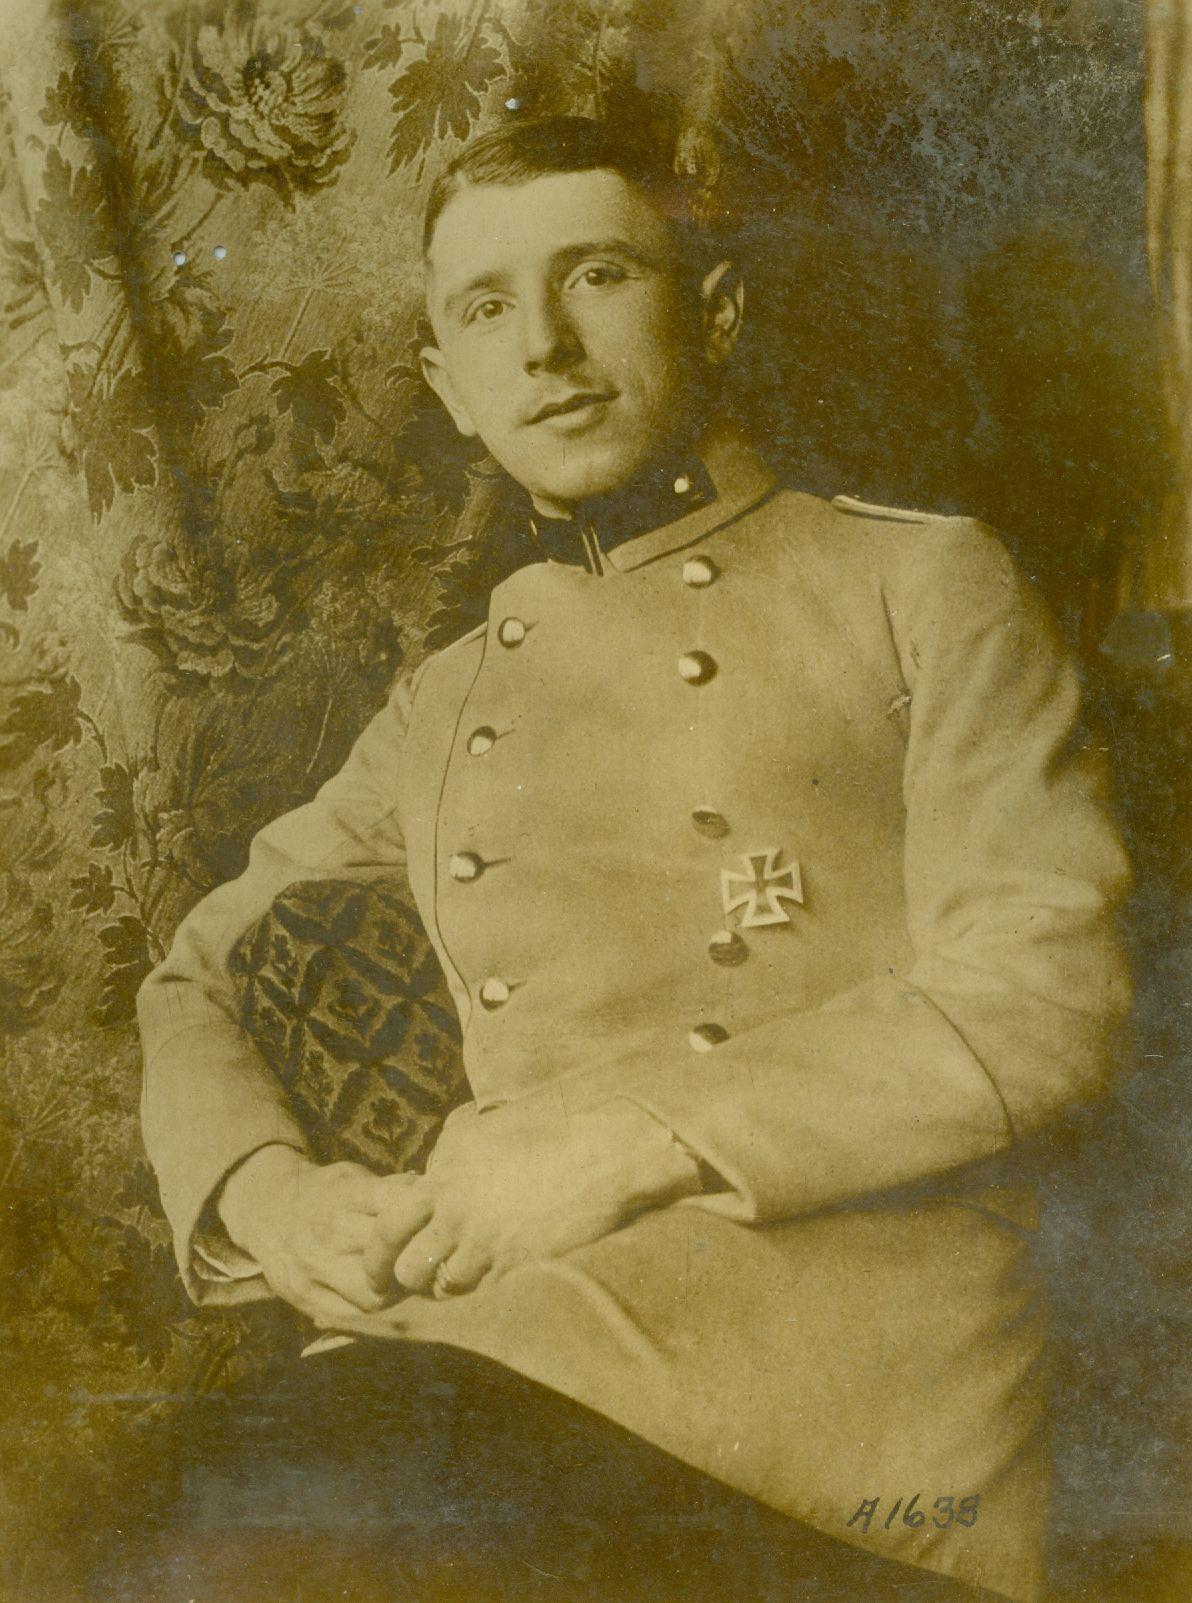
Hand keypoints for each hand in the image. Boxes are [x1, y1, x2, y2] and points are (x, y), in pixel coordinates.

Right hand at [217, 1144, 430, 1328]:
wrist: (267, 1211)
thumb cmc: (325, 1192)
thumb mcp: (354, 1176)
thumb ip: (391, 1187)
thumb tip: (432, 1194)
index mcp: (345, 1196)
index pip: (395, 1210)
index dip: (423, 1217)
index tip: (438, 1220)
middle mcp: (328, 1233)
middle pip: (386, 1257)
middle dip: (414, 1258)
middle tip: (429, 1256)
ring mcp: (314, 1270)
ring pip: (373, 1294)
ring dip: (398, 1289)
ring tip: (407, 1277)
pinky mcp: (305, 1298)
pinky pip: (352, 1314)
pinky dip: (374, 1306)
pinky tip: (384, 1291)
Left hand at [362, 1102, 702, 1300]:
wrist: (602, 1153)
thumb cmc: (548, 1133)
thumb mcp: (484, 1127)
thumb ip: (448, 1151)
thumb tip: (429, 1174)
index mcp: (444, 1171)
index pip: (388, 1223)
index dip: (380, 1252)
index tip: (384, 1265)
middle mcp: (454, 1207)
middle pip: (404, 1264)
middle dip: (408, 1274)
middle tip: (422, 1276)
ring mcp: (483, 1238)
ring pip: (441, 1283)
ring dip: (448, 1283)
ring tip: (465, 1271)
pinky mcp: (514, 1261)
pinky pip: (480, 1290)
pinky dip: (481, 1288)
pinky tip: (495, 1272)